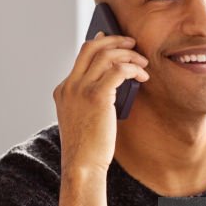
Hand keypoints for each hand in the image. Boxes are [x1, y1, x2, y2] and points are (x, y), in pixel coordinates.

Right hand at [53, 33, 148, 172]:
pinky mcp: (96, 96)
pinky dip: (133, 68)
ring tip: (142, 62)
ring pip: (106, 55)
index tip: (113, 40)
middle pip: (91, 47)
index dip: (100, 44)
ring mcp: (80, 89)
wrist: (81, 165)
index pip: (82, 56)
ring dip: (128, 54)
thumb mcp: (81, 117)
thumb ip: (88, 98)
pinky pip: (118, 70)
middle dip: (114, 40)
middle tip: (131, 43)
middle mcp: (69, 85)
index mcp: (63, 90)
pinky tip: (142, 76)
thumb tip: (113, 81)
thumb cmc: (86, 146)